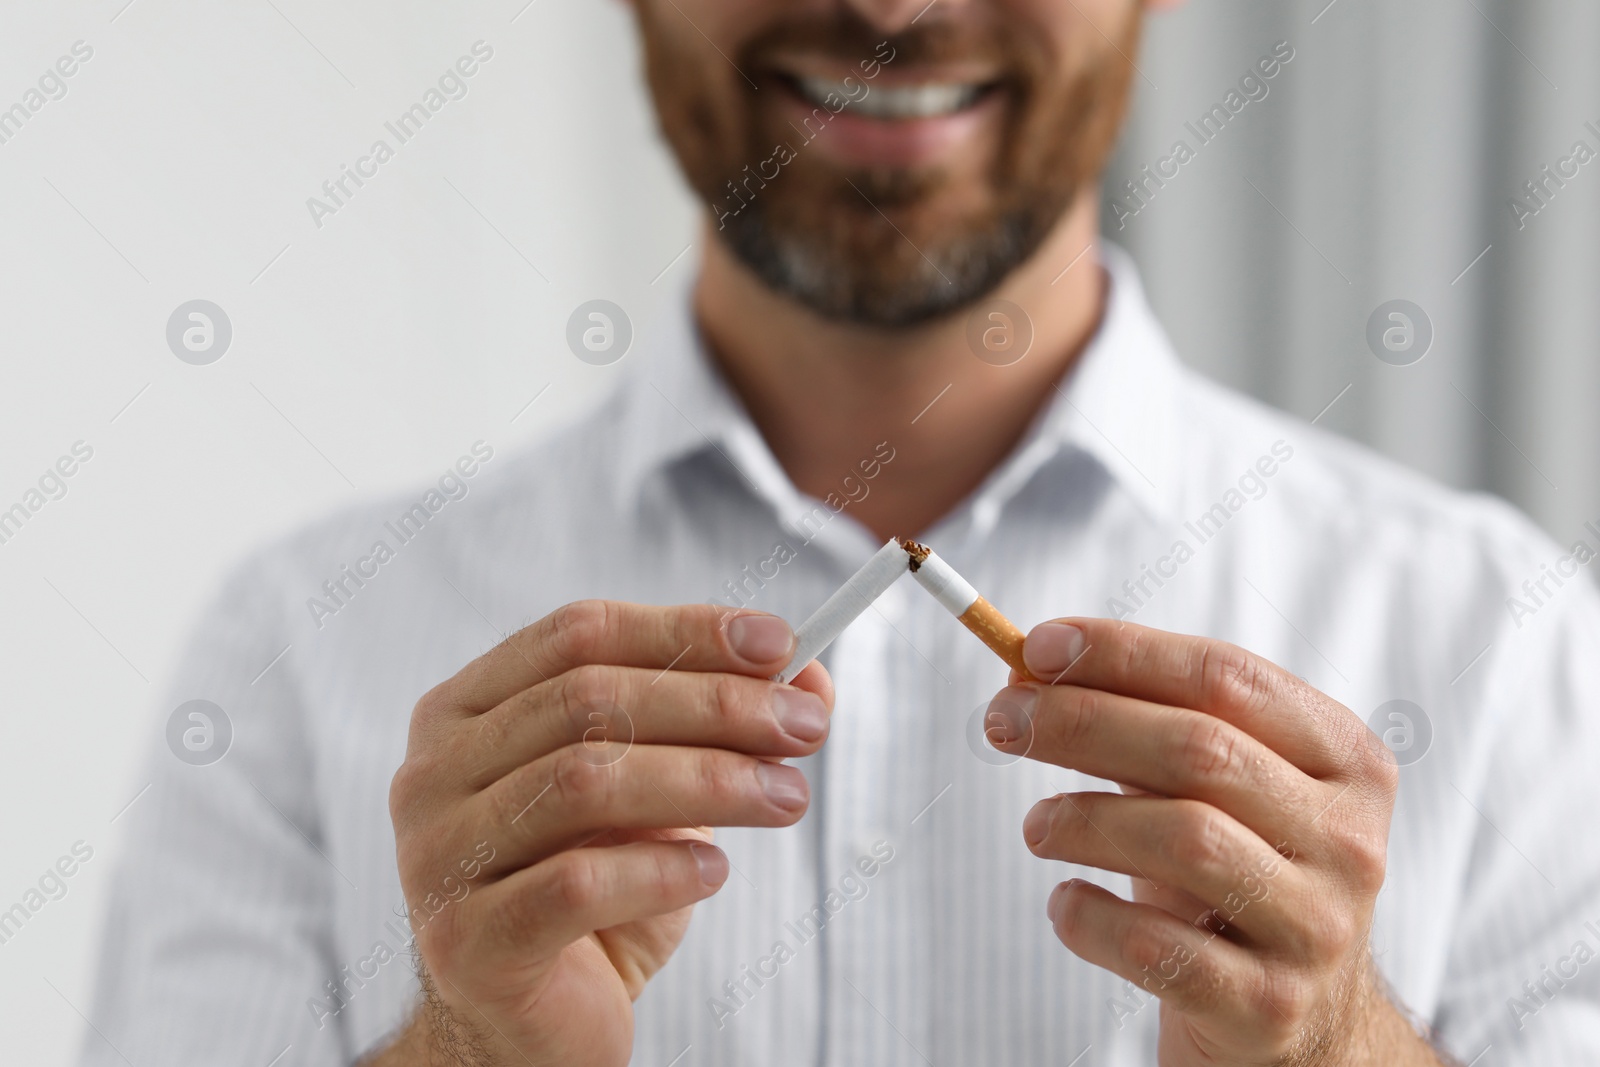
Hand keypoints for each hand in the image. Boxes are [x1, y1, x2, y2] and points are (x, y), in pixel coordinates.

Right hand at [379, 602, 831, 1066]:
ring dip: (707, 781)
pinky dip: (662, 870)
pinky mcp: (468, 942)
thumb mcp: (661, 796)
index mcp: (467, 710)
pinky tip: (715, 871)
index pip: (578, 634)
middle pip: (586, 702)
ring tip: (786, 797)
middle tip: (804, 727)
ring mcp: (439, 856)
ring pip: (584, 783)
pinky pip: (577, 885)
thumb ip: (719, 729)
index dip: (682, 630)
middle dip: (714, 705)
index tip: (778, 641)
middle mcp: (433, 772)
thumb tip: (810, 679)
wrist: (532, 1026)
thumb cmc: (596, 892)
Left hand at [990, 617, 1426, 1066]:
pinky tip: (1066, 904)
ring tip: (1037, 826)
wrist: (1305, 1026)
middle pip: (1201, 750)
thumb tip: (1028, 670)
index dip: (1123, 654)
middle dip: (1083, 722)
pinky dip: (1092, 918)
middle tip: (1002, 720)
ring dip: (1084, 819)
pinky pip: (1158, 948)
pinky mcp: (1270, 1007)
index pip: (1226, 677)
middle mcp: (1347, 839)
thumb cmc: (1235, 875)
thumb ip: (1137, 725)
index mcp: (1346, 760)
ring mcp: (1316, 927)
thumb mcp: (1214, 793)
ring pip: (1185, 839)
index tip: (1036, 645)